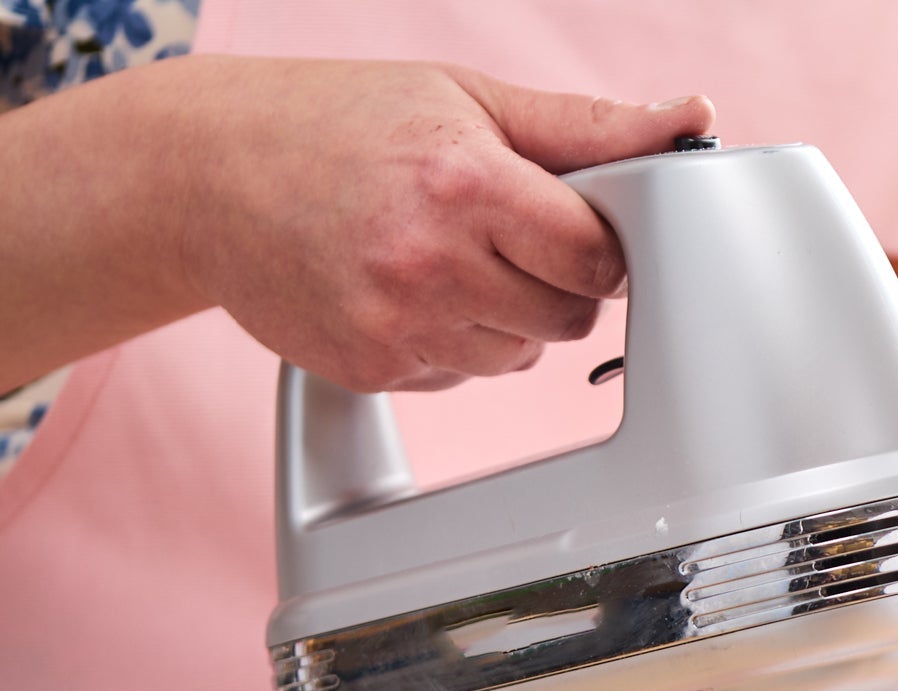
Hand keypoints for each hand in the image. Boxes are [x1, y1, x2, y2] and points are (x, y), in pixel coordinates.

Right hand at [167, 57, 711, 391]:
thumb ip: (585, 125)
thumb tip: (688, 119)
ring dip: (503, 317)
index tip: (573, 226)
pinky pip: (461, 376)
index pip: (598, 255)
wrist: (199, 175)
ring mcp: (398, 324)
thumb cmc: (335, 124)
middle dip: (553, 280)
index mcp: (467, 184)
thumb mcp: (465, 98)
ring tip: (440, 256)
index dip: (597, 243)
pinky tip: (401, 291)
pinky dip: (449, 342)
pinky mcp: (373, 368)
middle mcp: (431, 260)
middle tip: (498, 234)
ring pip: (520, 354)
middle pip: (569, 315)